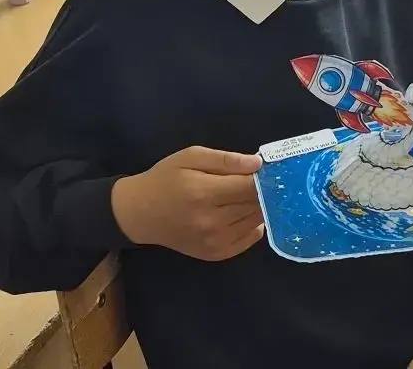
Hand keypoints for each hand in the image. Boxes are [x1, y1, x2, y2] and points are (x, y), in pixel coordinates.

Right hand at [112, 146, 264, 261]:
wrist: (140, 213)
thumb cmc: (165, 179)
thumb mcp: (190, 157)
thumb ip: (225, 159)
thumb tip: (258, 163)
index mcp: (204, 193)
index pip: (251, 187)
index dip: (266, 177)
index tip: (272, 169)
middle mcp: (212, 222)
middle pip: (257, 205)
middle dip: (266, 191)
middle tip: (264, 179)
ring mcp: (215, 242)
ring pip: (257, 221)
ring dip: (261, 207)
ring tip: (251, 193)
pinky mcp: (216, 254)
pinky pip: (251, 238)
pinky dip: (254, 223)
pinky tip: (244, 211)